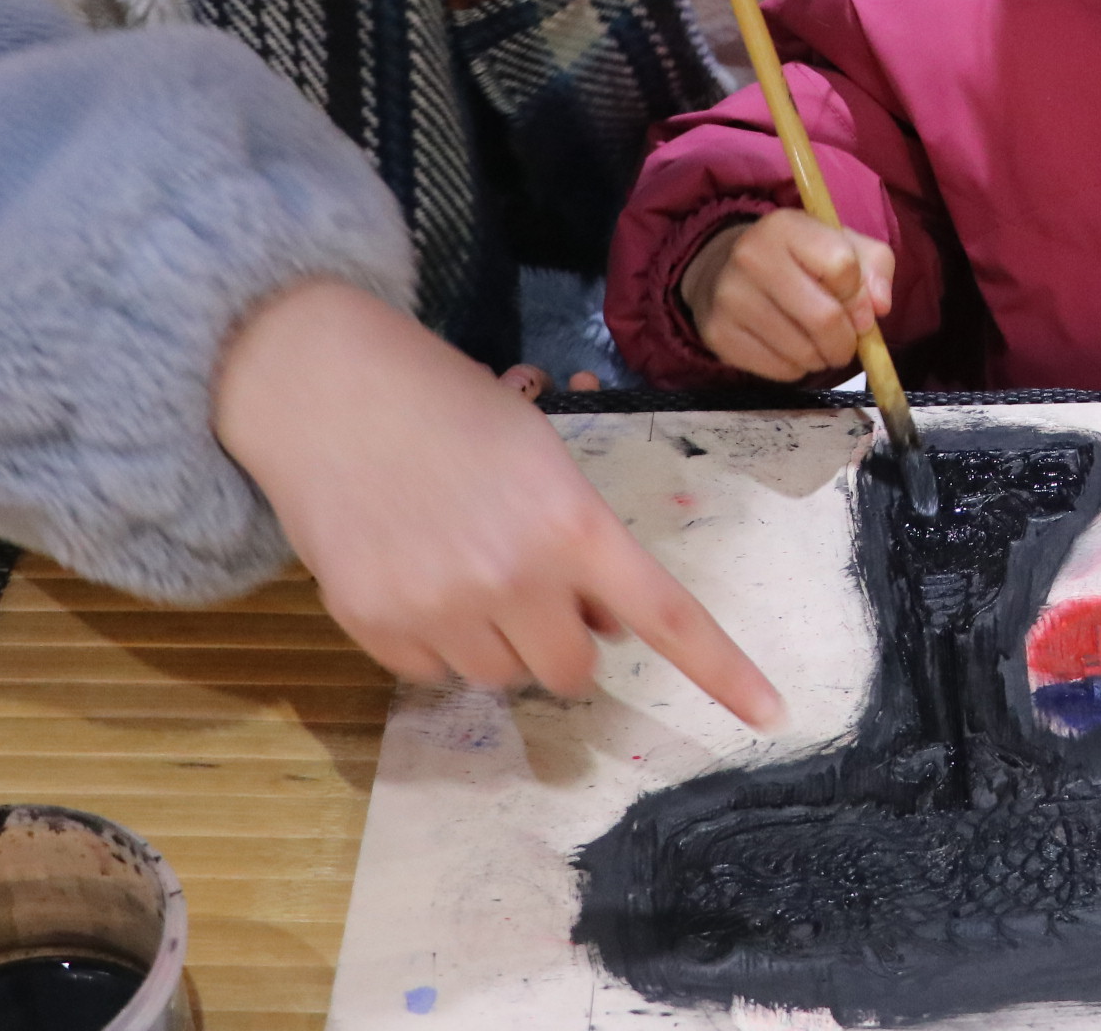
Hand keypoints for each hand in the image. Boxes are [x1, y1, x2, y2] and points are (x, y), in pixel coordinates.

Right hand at [213, 279, 782, 726]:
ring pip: (504, 678)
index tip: (772, 711)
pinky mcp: (379, 627)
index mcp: (572, 521)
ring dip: (500, 643)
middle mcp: (516, 575)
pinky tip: (416, 576)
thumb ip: (580, 540)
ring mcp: (444, 607)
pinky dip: (436, 644)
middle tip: (534, 584)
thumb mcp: (539, 455)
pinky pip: (433, 677)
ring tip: (464, 567)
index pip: (664, 614)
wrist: (328, 389)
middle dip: (565, 639)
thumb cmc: (449, 408)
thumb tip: (604, 621)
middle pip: (574, 669)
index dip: (722, 669)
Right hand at [679, 210, 893, 382]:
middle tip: (847, 343)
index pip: (842, 266)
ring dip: (822, 357)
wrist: (725, 270)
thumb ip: (875, 267)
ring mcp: (730, 298)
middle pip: (824, 318)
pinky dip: (796, 369)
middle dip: (847, 341)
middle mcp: (750, 257)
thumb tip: (879, 307)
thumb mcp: (842, 245)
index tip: (859, 307)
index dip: (860, 297)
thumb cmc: (797, 259)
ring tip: (817, 344)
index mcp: (785, 226)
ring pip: (803, 351)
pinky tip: (790, 349)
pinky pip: (779, 370)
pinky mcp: (718, 334)